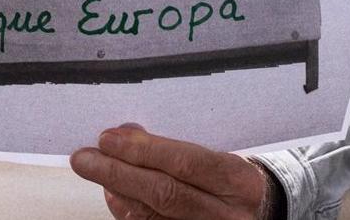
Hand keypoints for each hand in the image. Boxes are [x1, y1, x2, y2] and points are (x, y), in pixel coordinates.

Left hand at [70, 124, 275, 219]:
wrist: (264, 213)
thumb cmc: (236, 182)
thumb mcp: (221, 159)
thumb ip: (178, 151)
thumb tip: (127, 137)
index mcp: (238, 181)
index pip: (185, 163)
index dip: (144, 151)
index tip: (109, 138)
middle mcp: (226, 215)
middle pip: (165, 193)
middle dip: (118, 172)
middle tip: (85, 158)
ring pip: (154, 217)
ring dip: (118, 191)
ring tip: (95, 170)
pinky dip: (128, 213)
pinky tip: (115, 196)